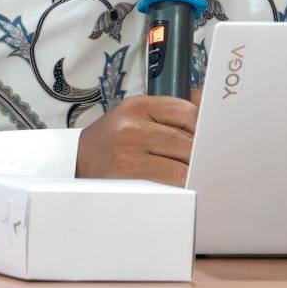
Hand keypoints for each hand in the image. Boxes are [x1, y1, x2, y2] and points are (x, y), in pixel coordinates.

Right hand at [76, 92, 199, 185]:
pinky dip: (179, 188)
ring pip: (180, 167)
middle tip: (212, 163)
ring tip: (198, 177)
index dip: (204, 128)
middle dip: (202, 155)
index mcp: (137, 106)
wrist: (75, 162)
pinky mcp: (125, 178)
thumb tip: (204, 99)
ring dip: (193, 174)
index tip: (211, 140)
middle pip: (187, 141)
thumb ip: (170, 112)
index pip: (186, 112)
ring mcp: (127, 154)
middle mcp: (131, 127)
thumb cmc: (112, 140)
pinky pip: (166, 185)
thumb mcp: (137, 116)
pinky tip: (182, 188)